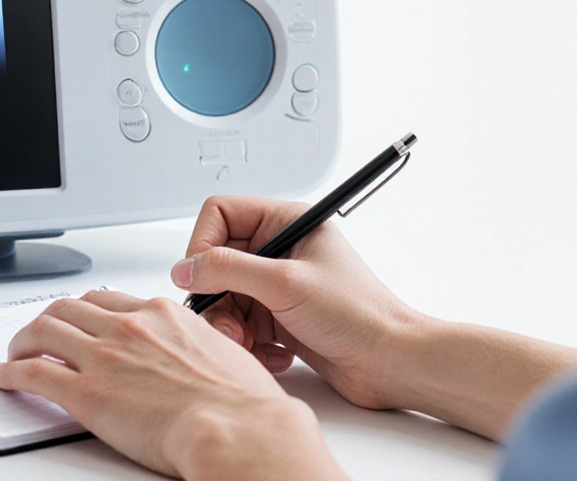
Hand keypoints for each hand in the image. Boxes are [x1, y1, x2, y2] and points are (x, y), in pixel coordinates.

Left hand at [0, 290, 343, 479]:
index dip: (84, 311)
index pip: (106, 300)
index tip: (77, 320)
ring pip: (42, 331)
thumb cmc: (242, 403)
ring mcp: (103, 357)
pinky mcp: (86, 394)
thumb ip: (196, 343)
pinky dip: (12, 372)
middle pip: (68, 308)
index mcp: (161, 314)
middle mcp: (127, 327)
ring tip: (15, 354)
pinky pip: (33, 373)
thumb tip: (195, 351)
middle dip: (46, 319)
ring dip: (22, 341)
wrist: (237, 430)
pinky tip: (6, 378)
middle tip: (37, 334)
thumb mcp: (224, 350)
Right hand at [172, 195, 424, 410]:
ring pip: (224, 297)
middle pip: (217, 261)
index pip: (220, 214)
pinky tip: (272, 353)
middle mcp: (279, 250)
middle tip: (223, 322)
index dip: (203, 243)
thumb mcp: (285, 283)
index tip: (198, 276)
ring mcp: (277, 284)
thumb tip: (185, 269)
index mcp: (287, 223)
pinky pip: (239, 323)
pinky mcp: (277, 316)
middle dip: (215, 296)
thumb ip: (228, 270)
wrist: (390, 363)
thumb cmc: (359, 314)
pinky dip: (247, 342)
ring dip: (229, 325)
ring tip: (245, 343)